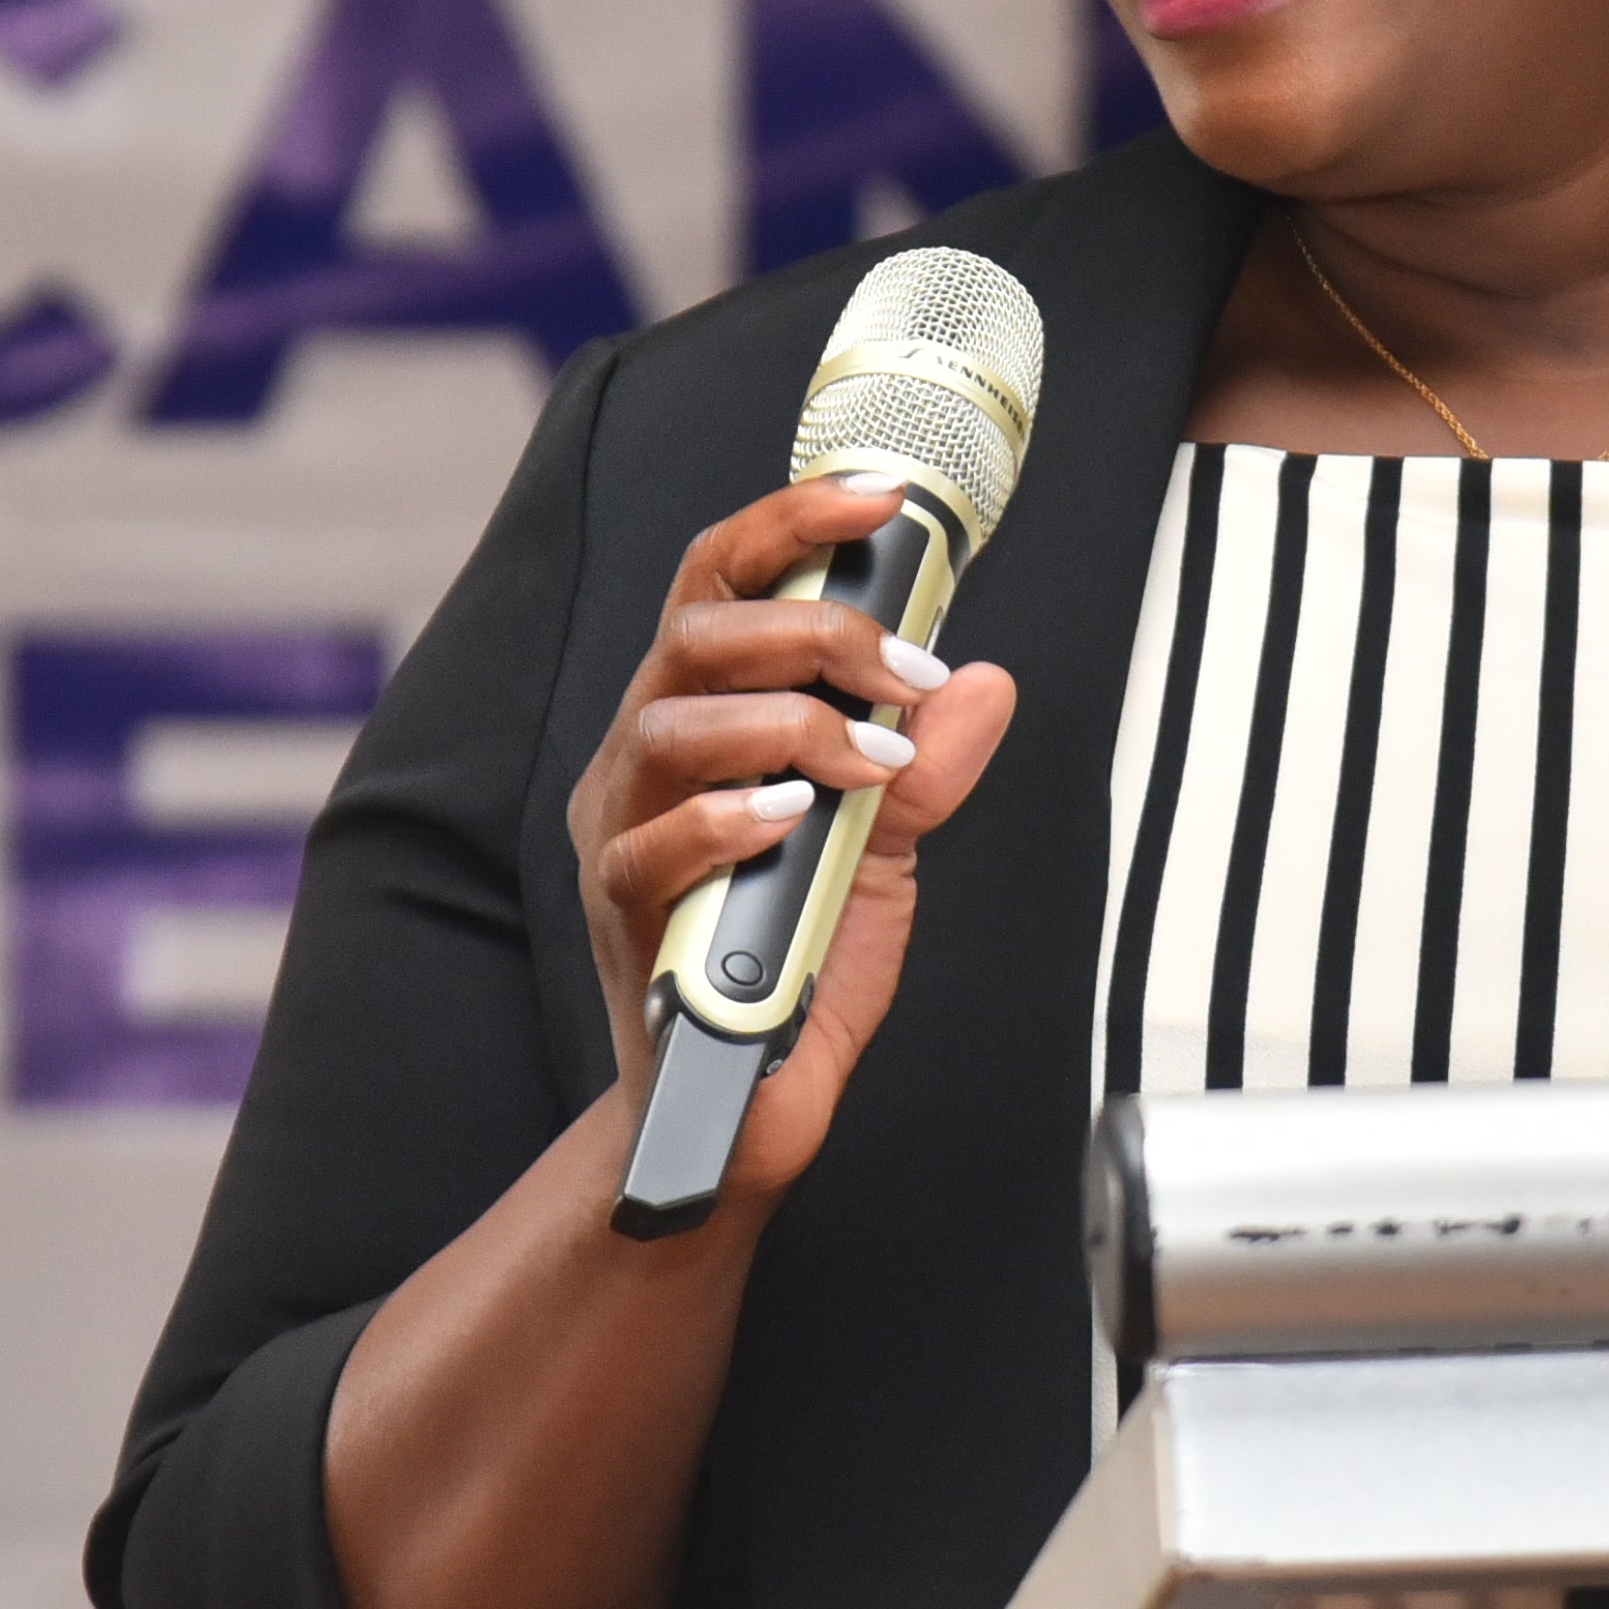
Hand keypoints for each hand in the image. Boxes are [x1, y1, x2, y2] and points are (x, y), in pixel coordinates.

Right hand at [563, 476, 1022, 1225]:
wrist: (743, 1107)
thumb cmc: (794, 967)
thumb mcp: (885, 852)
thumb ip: (925, 766)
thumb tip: (985, 683)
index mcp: (697, 722)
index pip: (720, 587)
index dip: (791, 525)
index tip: (882, 500)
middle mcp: (644, 763)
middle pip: (693, 635)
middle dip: (813, 631)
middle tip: (907, 670)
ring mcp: (623, 835)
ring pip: (669, 724)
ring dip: (787, 722)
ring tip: (867, 759)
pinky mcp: (623, 917)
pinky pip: (653, 845)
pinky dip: (729, 818)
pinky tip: (794, 817)